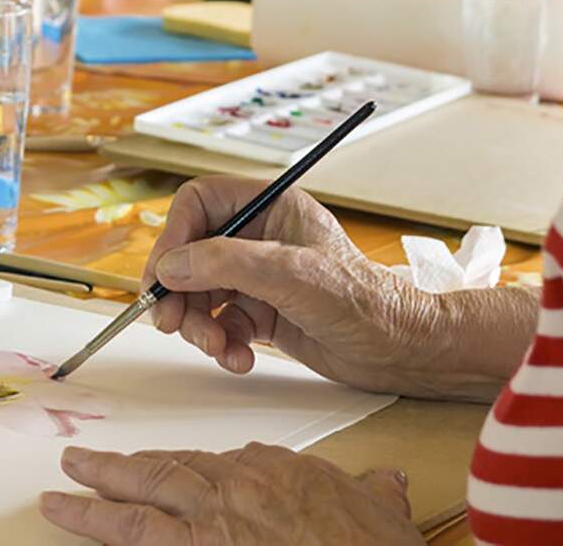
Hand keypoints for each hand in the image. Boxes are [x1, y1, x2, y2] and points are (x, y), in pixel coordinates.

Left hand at [41, 444, 420, 544]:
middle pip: (167, 471)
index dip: (197, 473)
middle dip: (122, 469)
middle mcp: (236, 486)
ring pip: (141, 499)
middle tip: (81, 465)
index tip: (182, 478)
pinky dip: (105, 531)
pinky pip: (140, 539)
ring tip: (59, 496)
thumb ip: (371, 491)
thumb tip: (384, 483)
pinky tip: (77, 527)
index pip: (224, 463)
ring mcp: (213, 521)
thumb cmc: (373, 544)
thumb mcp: (380, 509)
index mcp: (275, 469)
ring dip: (96, 495)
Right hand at [144, 178, 444, 395]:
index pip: (199, 204)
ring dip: (198, 325)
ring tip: (218, 348)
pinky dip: (221, 344)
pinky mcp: (261, 313)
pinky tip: (239, 358)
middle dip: (178, 291)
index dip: (175, 236)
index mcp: (270, 207)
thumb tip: (171, 266)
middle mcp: (259, 238)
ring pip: (199, 294)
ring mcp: (258, 277)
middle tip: (170, 322)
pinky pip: (219, 324)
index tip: (164, 274)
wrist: (398, 350)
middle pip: (190, 253)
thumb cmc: (363, 300)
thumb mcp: (290, 274)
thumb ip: (226, 264)